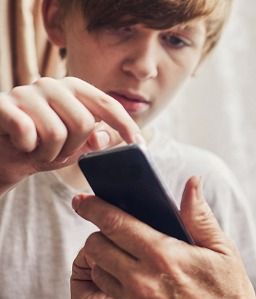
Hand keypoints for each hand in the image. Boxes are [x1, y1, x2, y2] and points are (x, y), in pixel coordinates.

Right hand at [0, 77, 141, 192]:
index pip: (108, 104)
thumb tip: (101, 138)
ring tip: (39, 150)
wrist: (5, 154)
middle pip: (84, 123)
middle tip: (58, 153)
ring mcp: (26, 92)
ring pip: (56, 133)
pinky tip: (21, 144)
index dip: (126, 125)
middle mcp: (53, 84)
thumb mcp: (79, 146)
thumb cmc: (46, 147)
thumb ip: (98, 140)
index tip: (140, 144)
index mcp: (76, 89)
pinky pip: (27, 132)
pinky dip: (27, 148)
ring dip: (49, 153)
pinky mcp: (2, 104)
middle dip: (74, 149)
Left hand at [72, 177, 255, 298]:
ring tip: (127, 259)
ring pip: (99, 272)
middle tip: (112, 233)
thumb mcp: (223, 251)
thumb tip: (191, 184)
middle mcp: (143, 281)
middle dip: (99, 234)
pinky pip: (112, 297)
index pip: (116, 224)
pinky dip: (119, 287)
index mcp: (165, 256)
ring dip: (107, 261)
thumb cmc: (231, 296)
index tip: (84, 201)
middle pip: (97, 247)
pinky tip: (141, 286)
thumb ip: (200, 217)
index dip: (95, 208)